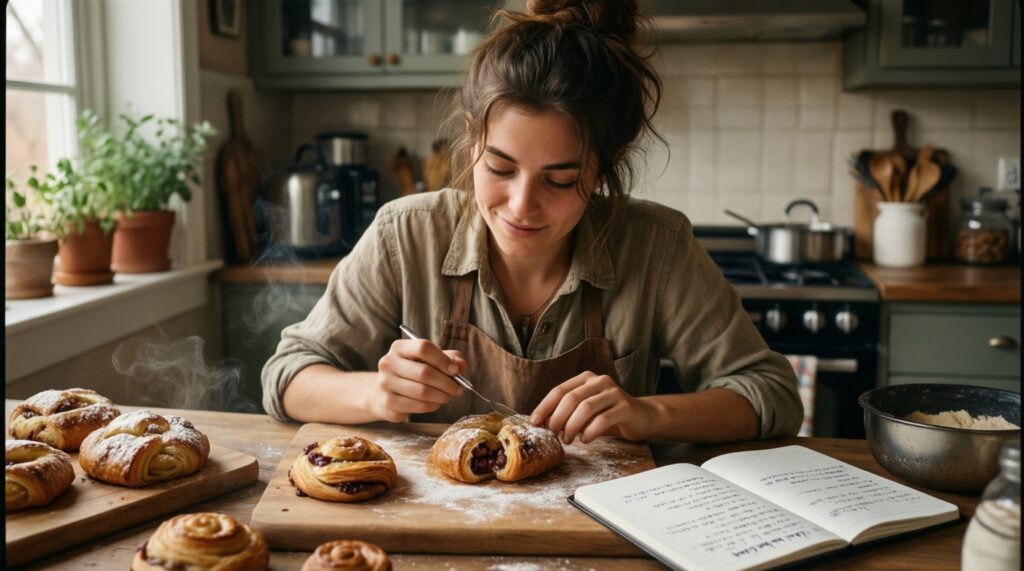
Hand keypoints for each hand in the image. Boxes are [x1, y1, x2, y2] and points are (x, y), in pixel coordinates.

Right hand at [370, 339, 466, 422]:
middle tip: (458, 389)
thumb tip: (461, 366)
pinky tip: (436, 403)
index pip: (423, 348)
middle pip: (424, 372)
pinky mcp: (389, 403)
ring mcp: (385, 384)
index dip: (443, 359)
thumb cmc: (412, 373)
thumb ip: (449, 359)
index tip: (455, 370)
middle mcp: (388, 363)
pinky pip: (419, 406)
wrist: (383, 394)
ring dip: (442, 396)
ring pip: (423, 392)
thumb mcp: (430, 360)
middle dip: (447, 383)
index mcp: (399, 347)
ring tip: (449, 396)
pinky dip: (433, 406)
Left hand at [530, 371, 652, 443]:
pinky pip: (603, 419)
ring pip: (586, 407)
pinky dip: (590, 431)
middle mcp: (599, 381)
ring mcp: (614, 392)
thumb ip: (567, 413)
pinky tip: (586, 439)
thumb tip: (542, 423)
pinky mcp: (625, 407)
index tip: (535, 422)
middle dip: (558, 418)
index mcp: (586, 379)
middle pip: (571, 398)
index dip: (545, 407)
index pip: (559, 390)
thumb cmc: (608, 415)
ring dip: (572, 426)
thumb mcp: (585, 411)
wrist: (642, 416)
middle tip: (553, 434)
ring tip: (568, 439)